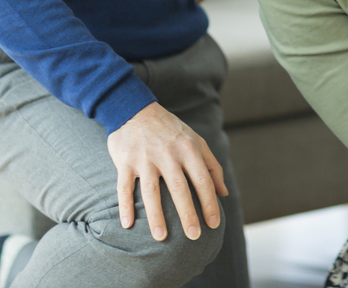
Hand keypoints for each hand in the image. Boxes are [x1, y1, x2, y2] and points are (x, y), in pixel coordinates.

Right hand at [106, 102, 228, 241]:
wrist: (134, 109)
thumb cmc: (170, 129)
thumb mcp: (195, 140)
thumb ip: (211, 166)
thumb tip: (223, 193)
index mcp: (188, 149)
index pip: (203, 180)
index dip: (209, 203)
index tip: (214, 224)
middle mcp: (168, 154)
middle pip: (180, 189)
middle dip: (188, 214)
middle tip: (194, 236)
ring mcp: (145, 159)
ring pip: (151, 191)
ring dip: (156, 216)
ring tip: (161, 237)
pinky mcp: (125, 162)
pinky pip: (124, 187)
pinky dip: (124, 206)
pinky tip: (128, 224)